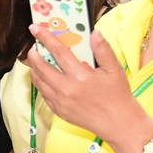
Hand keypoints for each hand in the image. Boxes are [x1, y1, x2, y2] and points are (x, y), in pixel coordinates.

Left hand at [26, 26, 143, 145]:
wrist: (118, 124)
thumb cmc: (118, 95)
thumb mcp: (115, 70)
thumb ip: (103, 50)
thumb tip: (94, 32)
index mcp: (81, 76)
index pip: (58, 52)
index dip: (45, 38)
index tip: (34, 28)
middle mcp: (67, 89)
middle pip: (41, 67)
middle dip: (34, 54)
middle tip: (34, 46)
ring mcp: (60, 101)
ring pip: (38, 81)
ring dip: (34, 68)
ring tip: (37, 60)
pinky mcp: (58, 111)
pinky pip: (43, 94)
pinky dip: (40, 83)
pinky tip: (44, 77)